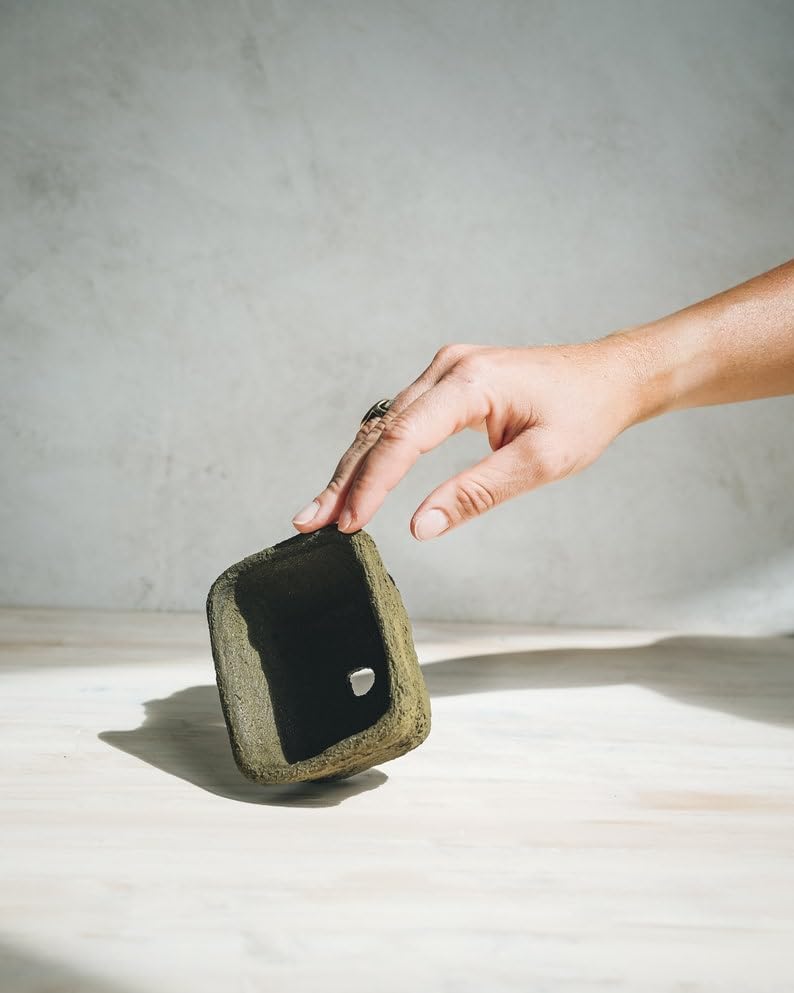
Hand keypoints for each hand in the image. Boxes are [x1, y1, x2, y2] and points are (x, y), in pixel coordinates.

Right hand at [292, 338, 640, 539]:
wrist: (608, 377)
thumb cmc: (584, 415)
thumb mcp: (541, 462)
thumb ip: (477, 492)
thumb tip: (422, 526)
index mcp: (470, 382)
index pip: (404, 438)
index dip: (372, 485)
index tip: (349, 523)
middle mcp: (448, 369)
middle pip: (381, 429)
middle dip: (345, 480)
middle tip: (312, 522)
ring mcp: (445, 371)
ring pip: (383, 423)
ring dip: (353, 467)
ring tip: (322, 510)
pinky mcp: (448, 381)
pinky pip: (400, 418)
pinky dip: (376, 452)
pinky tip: (356, 479)